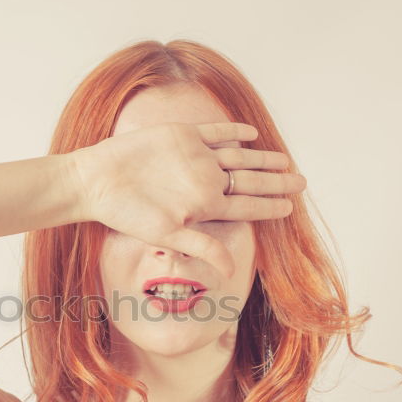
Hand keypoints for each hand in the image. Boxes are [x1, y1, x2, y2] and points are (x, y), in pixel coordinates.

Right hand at [67, 121, 304, 279]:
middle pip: (249, 181)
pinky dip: (234, 132)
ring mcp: (195, 157)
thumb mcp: (167, 233)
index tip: (292, 207)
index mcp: (204, 205)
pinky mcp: (181, 136)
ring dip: (262, 158)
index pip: (246, 206)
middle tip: (303, 182)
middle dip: (276, 182)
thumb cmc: (127, 213)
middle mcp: (204, 181)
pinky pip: (215, 132)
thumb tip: (233, 270)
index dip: (269, 206)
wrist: (98, 181)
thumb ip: (202, 247)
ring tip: (286, 161)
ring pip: (238, 157)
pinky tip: (251, 134)